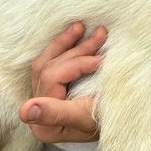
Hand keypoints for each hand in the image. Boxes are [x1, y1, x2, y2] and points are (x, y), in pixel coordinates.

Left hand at [19, 22, 106, 142]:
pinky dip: (65, 49)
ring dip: (65, 42)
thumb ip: (57, 113)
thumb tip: (25, 111)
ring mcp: (42, 101)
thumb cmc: (109, 124)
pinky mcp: (51, 92)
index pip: (52, 78)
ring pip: (47, 62)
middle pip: (49, 67)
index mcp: (41, 123)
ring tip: (82, 26)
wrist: (125, 124)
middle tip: (101, 33)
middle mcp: (36, 113)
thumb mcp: (86, 119)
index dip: (78, 64)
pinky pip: (52, 64)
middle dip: (76, 49)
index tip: (103, 60)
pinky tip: (77, 35)